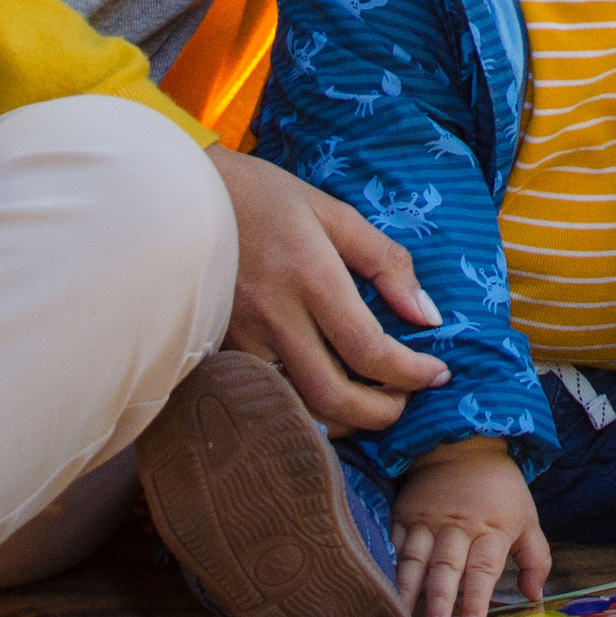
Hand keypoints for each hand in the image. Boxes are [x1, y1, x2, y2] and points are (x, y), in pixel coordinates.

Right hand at [205, 144, 450, 434]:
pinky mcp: (220, 352)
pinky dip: (302, 408)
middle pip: (334, 397)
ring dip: (342, 419)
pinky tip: (321, 394)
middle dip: (380, 413)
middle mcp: (276, 318)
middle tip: (404, 401)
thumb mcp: (331, 212)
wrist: (177, 197)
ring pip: (298, 408)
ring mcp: (243, 341)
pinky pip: (268, 397)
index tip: (437, 373)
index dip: (410, 373)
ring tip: (369, 400)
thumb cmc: (261, 197)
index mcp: (311, 277)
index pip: (369, 349)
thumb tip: (428, 315)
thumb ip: (384, 261)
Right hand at [392, 438, 550, 616]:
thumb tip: (535, 599)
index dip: (477, 596)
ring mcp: (428, 521)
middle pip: (447, 565)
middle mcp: (458, 527)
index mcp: (491, 530)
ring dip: (410, 587)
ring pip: (416, 557)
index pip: (483, 567)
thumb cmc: (499, 491)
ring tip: (403, 615)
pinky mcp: (405, 514)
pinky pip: (394, 542)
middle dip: (440, 597)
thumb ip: (536, 559)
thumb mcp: (527, 518)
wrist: (464, 446)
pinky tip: (383, 586)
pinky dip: (389, 564)